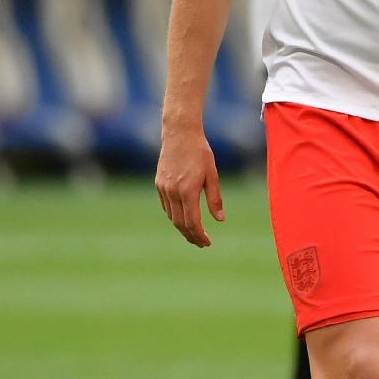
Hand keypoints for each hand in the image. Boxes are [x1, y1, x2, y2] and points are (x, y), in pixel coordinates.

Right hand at [156, 127, 223, 247]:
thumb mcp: (212, 175)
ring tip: (194, 233)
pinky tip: (183, 218)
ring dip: (182, 228)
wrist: (180, 134)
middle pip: (180, 224)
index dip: (200, 236)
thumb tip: (219, 220)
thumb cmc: (200, 153)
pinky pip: (166, 206)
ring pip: (172, 216)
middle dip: (191, 236)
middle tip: (201, 243)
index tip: (207, 243)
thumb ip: (215, 199)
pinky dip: (174, 215)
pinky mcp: (159, 184)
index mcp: (188, 191)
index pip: (193, 222)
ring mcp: (164, 188)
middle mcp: (173, 192)